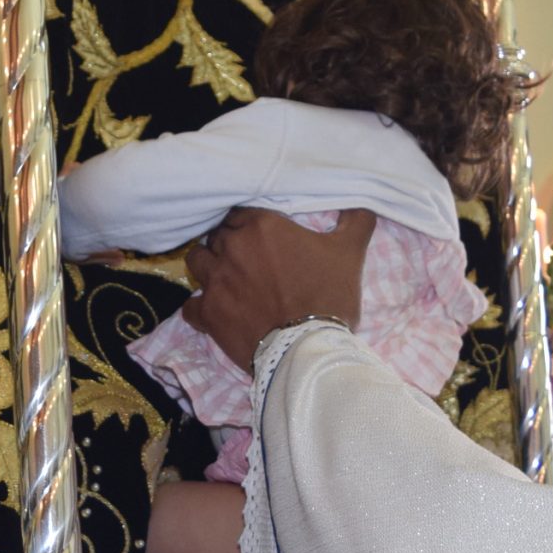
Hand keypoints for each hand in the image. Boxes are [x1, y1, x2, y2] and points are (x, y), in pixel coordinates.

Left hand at [183, 207, 373, 369]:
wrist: (309, 348)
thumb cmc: (329, 296)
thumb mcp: (350, 252)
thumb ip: (355, 220)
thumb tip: (362, 204)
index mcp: (262, 226)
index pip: (240, 212)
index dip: (248, 224)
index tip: (258, 237)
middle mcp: (232, 247)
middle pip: (217, 235)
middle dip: (228, 244)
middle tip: (245, 259)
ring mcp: (215, 281)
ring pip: (196, 262)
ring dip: (208, 267)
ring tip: (223, 279)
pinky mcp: (208, 314)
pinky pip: (190, 306)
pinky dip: (199, 308)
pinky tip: (211, 312)